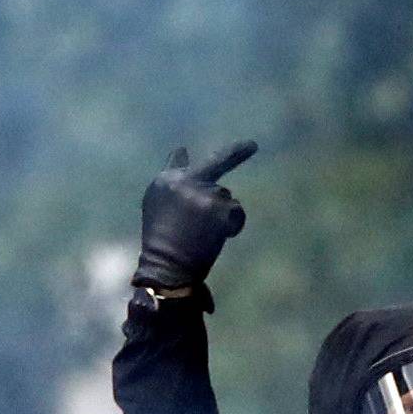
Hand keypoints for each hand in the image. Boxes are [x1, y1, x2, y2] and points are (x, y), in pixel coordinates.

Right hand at [133, 140, 258, 292]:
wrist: (167, 267)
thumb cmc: (163, 240)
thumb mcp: (158, 204)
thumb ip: (173, 177)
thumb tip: (181, 149)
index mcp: (166, 180)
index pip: (182, 162)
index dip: (196, 160)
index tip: (202, 150)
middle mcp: (184, 181)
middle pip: (218, 161)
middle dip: (238, 152)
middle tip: (253, 145)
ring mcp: (204, 194)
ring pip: (227, 197)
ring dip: (221, 213)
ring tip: (203, 233)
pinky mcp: (220, 210)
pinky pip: (236, 213)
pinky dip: (231, 226)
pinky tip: (215, 237)